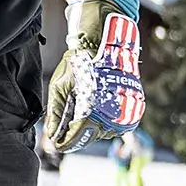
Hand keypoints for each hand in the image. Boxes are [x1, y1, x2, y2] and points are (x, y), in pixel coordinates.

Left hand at [43, 0, 144, 152]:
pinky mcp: (134, 107)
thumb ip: (55, 114)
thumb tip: (52, 135)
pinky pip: (118, 124)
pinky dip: (106, 121)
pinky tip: (97, 109)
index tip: (56, 143)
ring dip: (92, 127)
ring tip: (83, 110)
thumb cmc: (79, 63)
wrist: (105, 43)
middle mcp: (111, 113)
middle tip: (66, 125)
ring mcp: (125, 111)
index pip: (76, 137)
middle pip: (90, 136)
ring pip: (105, 132)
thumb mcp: (60, 87)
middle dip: (77, 133)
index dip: (64, 142)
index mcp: (92, 110)